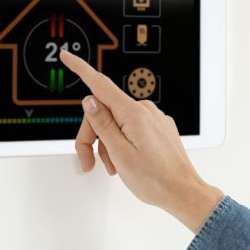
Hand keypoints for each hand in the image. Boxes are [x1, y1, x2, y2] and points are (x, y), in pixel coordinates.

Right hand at [60, 49, 223, 233]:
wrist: (182, 192)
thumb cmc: (155, 179)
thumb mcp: (119, 153)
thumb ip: (102, 124)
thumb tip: (90, 100)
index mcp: (134, 113)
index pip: (100, 85)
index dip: (80, 69)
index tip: (67, 57)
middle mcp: (145, 110)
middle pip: (104, 112)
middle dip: (91, 136)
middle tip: (88, 162)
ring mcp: (153, 119)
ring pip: (116, 123)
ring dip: (107, 144)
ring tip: (113, 167)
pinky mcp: (157, 128)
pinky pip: (130, 129)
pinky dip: (121, 144)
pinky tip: (124, 162)